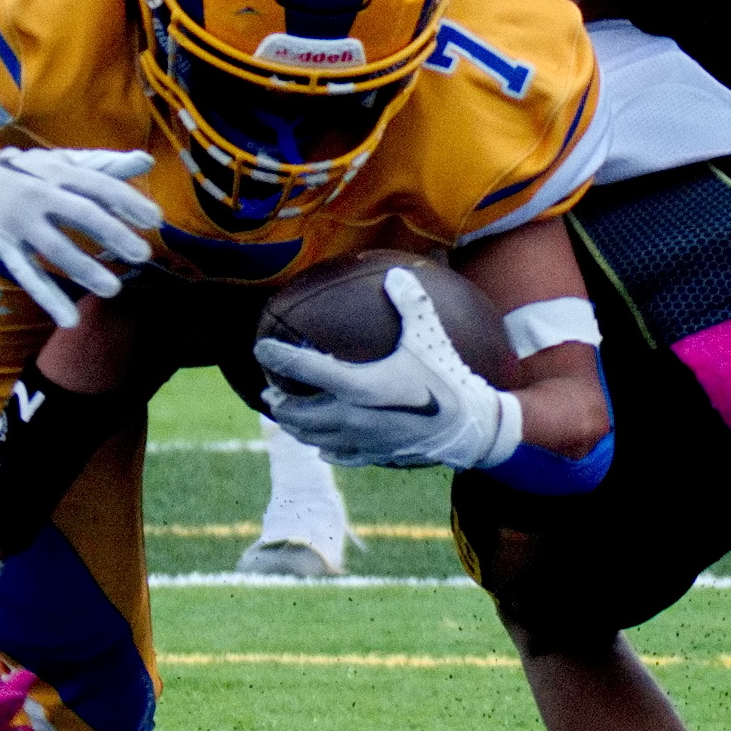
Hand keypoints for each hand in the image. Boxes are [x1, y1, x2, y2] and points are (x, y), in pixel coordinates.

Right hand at [0, 139, 161, 329]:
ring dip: (84, 269)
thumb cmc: (26, 173)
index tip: (155, 219)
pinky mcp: (4, 247)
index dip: (128, 201)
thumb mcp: (61, 163)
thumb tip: (147, 159)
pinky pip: (29, 275)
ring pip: (55, 248)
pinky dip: (49, 298)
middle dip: (113, 234)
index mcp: (57, 172)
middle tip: (142, 254)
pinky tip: (70, 320)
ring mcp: (20, 223)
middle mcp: (39, 195)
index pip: (99, 186)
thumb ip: (105, 166)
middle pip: (81, 214)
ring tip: (113, 289)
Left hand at [255, 265, 521, 470]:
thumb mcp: (427, 336)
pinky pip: (338, 455)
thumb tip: (396, 274)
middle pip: (297, 413)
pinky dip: (324, 448)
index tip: (260, 349)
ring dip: (294, 427)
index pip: (304, 368)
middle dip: (279, 403)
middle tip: (268, 391)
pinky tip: (321, 446)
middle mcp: (350, 417)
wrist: (470, 428)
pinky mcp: (373, 456)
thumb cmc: (446, 378)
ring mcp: (359, 440)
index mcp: (356, 386)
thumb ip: (409, 303)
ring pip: (312, 437)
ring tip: (285, 416)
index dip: (278, 356)